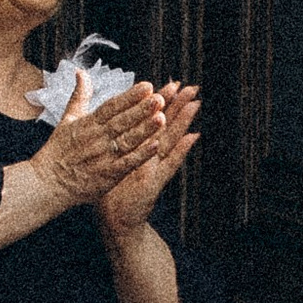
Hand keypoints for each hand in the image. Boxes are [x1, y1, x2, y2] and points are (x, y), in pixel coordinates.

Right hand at [32, 73, 164, 207]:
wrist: (47, 182)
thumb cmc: (58, 150)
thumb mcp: (67, 119)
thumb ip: (79, 95)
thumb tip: (81, 72)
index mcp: (88, 124)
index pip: (111, 106)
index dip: (129, 96)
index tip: (147, 86)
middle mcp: (96, 139)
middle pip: (121, 122)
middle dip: (141, 110)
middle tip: (159, 98)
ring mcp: (103, 158)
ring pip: (126, 141)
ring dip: (144, 130)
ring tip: (161, 118)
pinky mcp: (107, 176)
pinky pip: (126, 164)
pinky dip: (140, 156)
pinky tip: (155, 147)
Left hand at [96, 84, 201, 234]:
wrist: (115, 219)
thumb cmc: (111, 191)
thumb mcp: (110, 161)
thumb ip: (110, 141)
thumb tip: (106, 122)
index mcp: (138, 148)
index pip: (150, 120)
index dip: (160, 102)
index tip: (169, 83)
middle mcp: (150, 155)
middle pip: (166, 126)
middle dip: (178, 106)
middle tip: (191, 87)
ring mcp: (155, 168)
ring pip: (172, 140)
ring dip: (184, 122)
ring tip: (195, 105)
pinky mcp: (155, 182)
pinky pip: (170, 164)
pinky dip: (182, 151)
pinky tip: (192, 137)